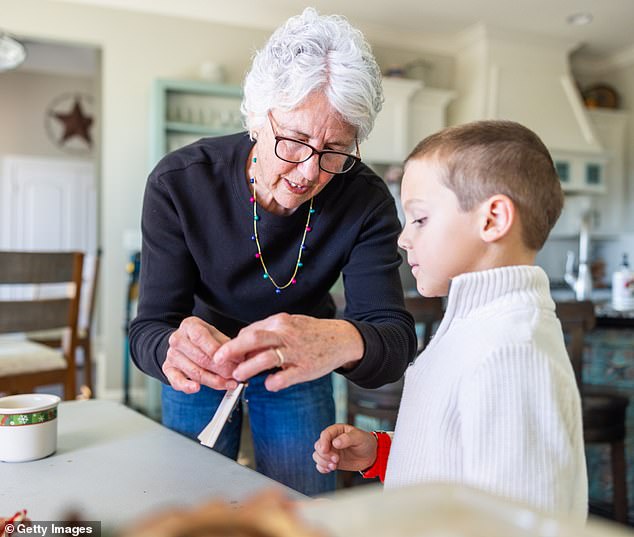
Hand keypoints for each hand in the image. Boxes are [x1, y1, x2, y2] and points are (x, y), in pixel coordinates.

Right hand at [162, 316, 236, 392]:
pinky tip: (197, 388)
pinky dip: (187, 386)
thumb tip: (240, 357)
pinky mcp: (168, 369)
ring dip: (214, 381)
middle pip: (200, 358)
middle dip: (221, 369)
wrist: (182, 341)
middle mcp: (177, 339)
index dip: (218, 352)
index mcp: (189, 326)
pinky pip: (176, 380)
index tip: (235, 361)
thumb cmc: (203, 338)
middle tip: (235, 376)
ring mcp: (171, 355)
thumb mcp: (215, 334)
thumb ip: (226, 344)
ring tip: (229, 384)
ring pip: (194, 372)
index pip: (201, 338)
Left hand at [212, 314, 363, 390]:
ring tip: (238, 376)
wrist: (341, 339)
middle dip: (232, 350)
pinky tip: (268, 384)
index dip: (235, 343)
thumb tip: (243, 342)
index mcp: (280, 322)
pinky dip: (272, 382)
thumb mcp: (290, 325)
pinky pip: (284, 377)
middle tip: (218, 360)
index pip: (250, 331)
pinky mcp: (305, 368)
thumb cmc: (311, 333)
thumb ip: (268, 333)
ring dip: (247, 368)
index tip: (225, 353)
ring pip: (266, 358)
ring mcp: (296, 352)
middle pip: (253, 339)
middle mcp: (286, 334)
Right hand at [313, 424, 376, 472]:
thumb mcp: (360, 437)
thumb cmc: (366, 442)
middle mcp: (331, 440)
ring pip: (317, 455)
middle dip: (324, 455)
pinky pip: (320, 465)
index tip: (325, 450)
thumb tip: (335, 442)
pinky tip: (330, 469)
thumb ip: (348, 438)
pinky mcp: (331, 461)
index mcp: (337, 430)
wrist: (371, 456)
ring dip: (323, 462)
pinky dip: (322, 468)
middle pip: (318, 446)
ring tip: (334, 466)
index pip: (325, 434)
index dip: (323, 442)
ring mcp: (331, 451)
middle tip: (336, 459)